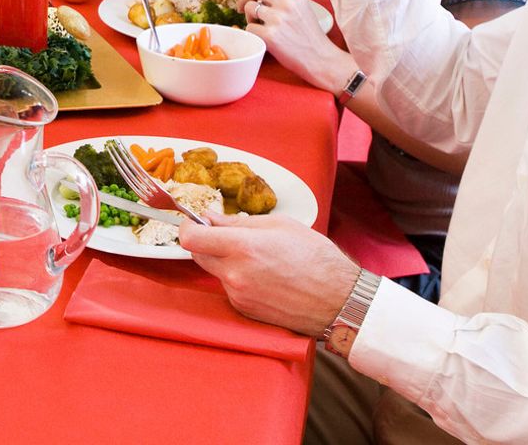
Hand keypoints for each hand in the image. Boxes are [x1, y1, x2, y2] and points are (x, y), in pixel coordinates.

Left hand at [178, 213, 358, 336]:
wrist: (339, 301)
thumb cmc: (316, 259)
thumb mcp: (281, 225)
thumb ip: (238, 222)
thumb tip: (210, 218)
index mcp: (243, 247)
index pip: (191, 238)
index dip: (188, 226)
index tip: (196, 221)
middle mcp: (235, 274)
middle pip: (197, 255)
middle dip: (206, 242)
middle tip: (227, 235)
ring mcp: (238, 295)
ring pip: (215, 271)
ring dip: (225, 261)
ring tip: (258, 259)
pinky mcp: (245, 310)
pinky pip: (229, 288)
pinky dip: (238, 279)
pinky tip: (264, 277)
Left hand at [236, 0, 350, 91]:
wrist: (321, 59)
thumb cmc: (310, 38)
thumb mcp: (302, 10)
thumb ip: (282, 1)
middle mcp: (287, 3)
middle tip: (240, 8)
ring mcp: (278, 19)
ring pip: (249, 8)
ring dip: (249, 18)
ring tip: (259, 27)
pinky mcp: (270, 35)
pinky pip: (249, 28)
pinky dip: (252, 33)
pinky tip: (263, 38)